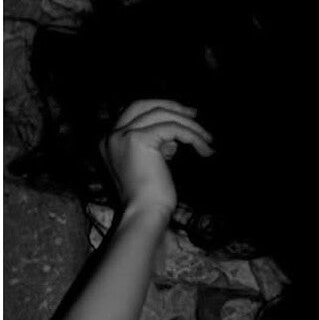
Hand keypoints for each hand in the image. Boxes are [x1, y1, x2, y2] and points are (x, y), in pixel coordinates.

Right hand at [99, 99, 213, 212]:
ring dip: (189, 125)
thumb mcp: (151, 167)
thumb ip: (157, 148)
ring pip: (162, 115)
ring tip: (207, 139)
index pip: (135, 112)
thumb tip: (174, 139)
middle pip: (143, 104)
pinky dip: (191, 136)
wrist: (145, 214)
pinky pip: (171, 128)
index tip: (184, 115)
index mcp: (110, 142)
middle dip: (171, 106)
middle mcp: (111, 136)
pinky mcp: (137, 139)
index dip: (160, 109)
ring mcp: (122, 136)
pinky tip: (204, 149)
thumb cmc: (151, 199)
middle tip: (195, 115)